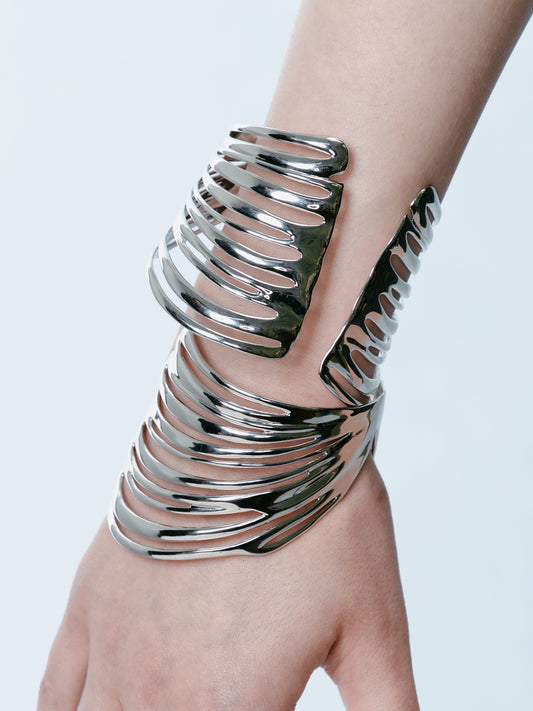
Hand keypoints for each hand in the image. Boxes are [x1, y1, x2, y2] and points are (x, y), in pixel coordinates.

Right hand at [38, 457, 418, 710]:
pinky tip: (106, 705)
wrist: (259, 418)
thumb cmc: (326, 517)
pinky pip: (54, 693)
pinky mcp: (89, 600)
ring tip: (181, 696)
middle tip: (234, 691)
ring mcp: (112, 646)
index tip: (277, 698)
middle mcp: (157, 692)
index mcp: (229, 708)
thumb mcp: (377, 629)